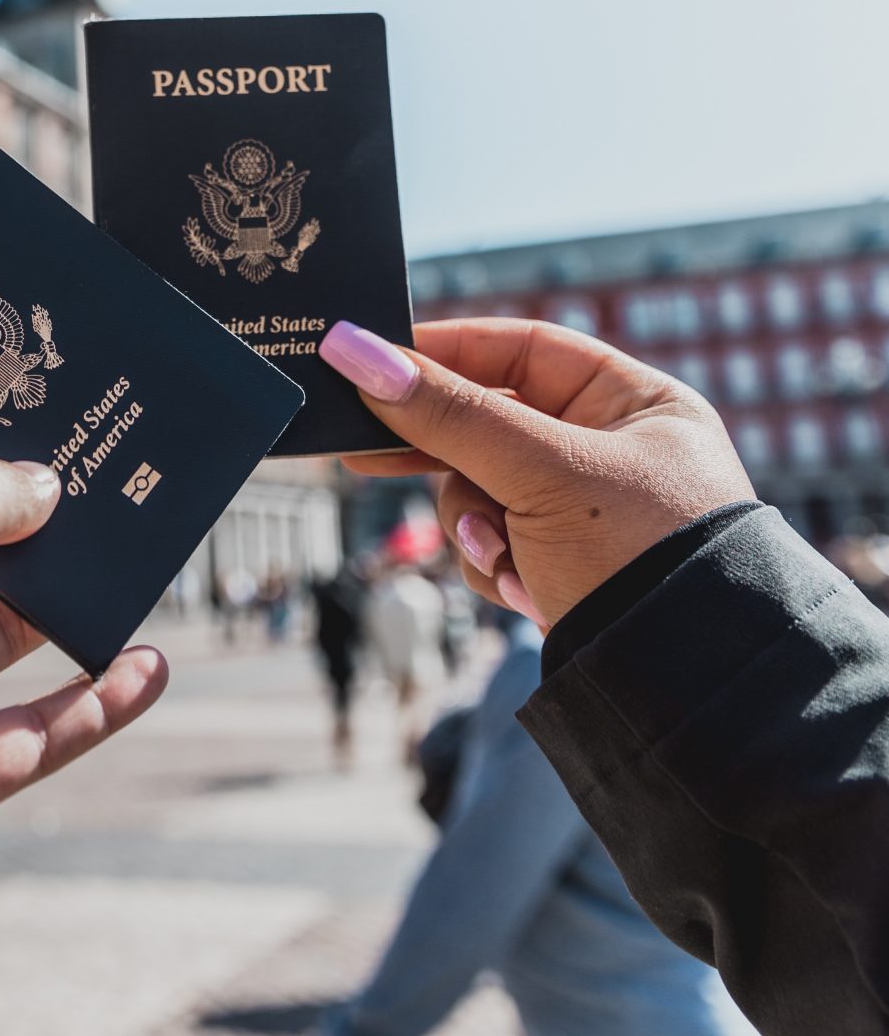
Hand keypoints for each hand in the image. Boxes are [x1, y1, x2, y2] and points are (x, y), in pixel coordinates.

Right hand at [319, 318, 752, 628]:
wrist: (682, 686)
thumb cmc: (637, 554)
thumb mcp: (539, 472)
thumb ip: (447, 413)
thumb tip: (353, 350)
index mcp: (635, 402)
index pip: (522, 350)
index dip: (447, 353)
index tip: (373, 360)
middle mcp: (612, 450)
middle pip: (490, 424)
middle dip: (444, 456)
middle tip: (362, 453)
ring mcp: (584, 513)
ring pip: (479, 491)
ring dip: (475, 525)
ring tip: (503, 556)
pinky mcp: (562, 566)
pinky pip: (493, 544)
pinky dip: (495, 566)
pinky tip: (526, 590)